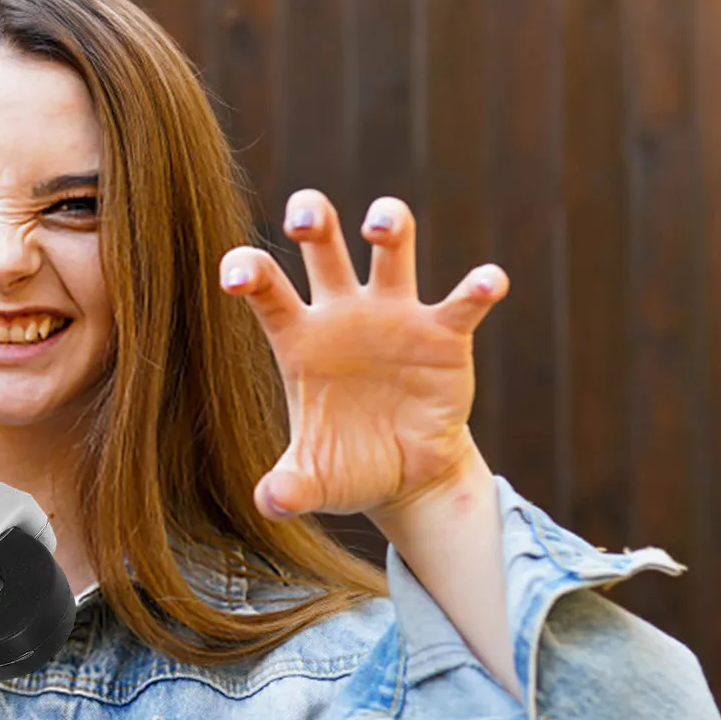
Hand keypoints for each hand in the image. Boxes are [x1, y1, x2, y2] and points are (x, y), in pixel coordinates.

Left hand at [219, 192, 507, 522]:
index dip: (249, 271)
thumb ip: (289, 488)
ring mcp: (395, 317)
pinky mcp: (443, 334)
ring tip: (380, 227)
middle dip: (313, 217)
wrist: (405, 478)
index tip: (234, 274)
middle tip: (305, 216)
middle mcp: (343, 314)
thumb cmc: (348, 466)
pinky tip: (486, 283)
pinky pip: (461, 302)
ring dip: (389, 224)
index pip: (268, 291)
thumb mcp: (314, 481)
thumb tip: (271, 502)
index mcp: (300, 340)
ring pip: (392, 249)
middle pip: (323, 246)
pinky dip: (477, 288)